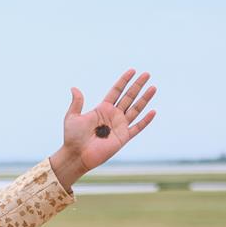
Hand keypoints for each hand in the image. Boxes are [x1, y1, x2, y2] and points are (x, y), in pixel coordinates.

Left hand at [50, 69, 156, 187]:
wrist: (77, 155)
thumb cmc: (72, 138)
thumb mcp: (72, 117)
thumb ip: (77, 103)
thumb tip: (74, 88)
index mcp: (102, 109)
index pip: (116, 91)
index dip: (124, 81)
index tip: (132, 71)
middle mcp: (113, 115)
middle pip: (128, 97)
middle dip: (137, 85)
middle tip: (147, 74)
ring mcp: (119, 126)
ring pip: (135, 109)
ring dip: (144, 99)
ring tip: (153, 87)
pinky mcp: (123, 137)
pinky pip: (137, 127)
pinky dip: (145, 120)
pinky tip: (153, 111)